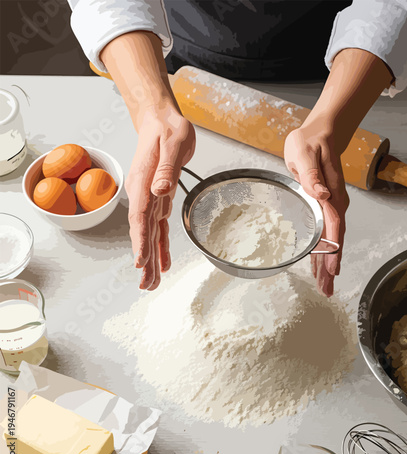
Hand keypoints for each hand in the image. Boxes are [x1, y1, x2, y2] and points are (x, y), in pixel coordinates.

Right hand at [125, 102, 195, 289]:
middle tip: (146, 284)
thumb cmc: (167, 130)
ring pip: (150, 233)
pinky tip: (162, 262)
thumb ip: (166, 168)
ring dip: (151, 258)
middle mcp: (144, 194)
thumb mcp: (173, 144)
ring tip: (151, 282)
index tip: (141, 262)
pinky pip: (159, 226)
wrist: (161, 122)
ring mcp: (150, 198)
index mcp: (143, 182)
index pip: (140, 216)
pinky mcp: (159, 199)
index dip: (140, 241)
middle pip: (142, 231)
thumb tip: (161, 190)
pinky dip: (160, 245)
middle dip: (144, 259)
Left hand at [284, 123, 348, 296]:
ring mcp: (333, 208)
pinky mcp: (326, 209)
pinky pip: (327, 235)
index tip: (332, 269)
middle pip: (336, 241)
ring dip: (328, 263)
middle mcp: (335, 204)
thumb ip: (312, 175)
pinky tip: (319, 265)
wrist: (320, 134)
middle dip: (331, 266)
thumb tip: (323, 195)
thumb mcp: (305, 154)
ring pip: (333, 241)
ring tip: (324, 285)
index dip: (333, 250)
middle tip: (326, 289)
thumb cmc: (310, 143)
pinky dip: (323, 251)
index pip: (334, 227)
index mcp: (331, 194)